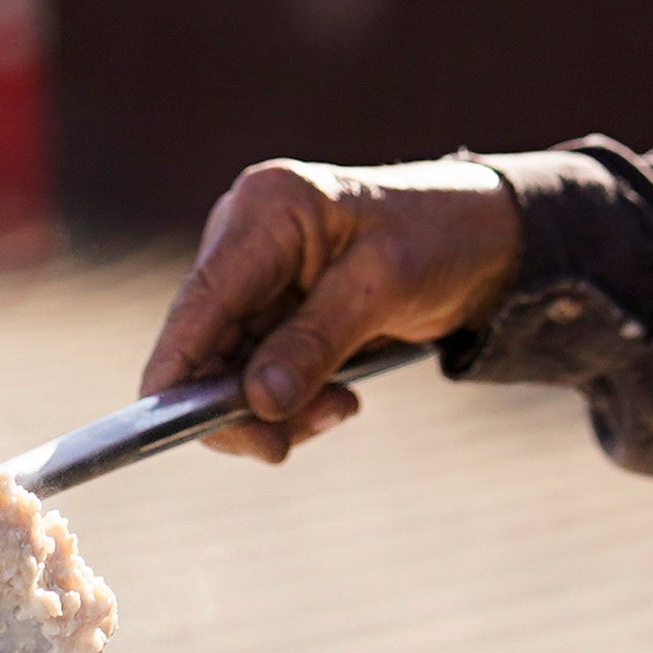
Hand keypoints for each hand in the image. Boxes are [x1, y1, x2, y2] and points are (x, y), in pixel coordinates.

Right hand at [138, 158, 524, 465]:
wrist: (486, 242)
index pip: (200, 299)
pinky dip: (291, 401)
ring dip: (274, 409)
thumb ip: (316, 343)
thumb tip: (259, 403)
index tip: (166, 425)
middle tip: (287, 443)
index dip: (176, 367)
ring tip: (341, 408)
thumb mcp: (383, 288)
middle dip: (240, 402)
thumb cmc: (439, 240)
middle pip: (204, 343)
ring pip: (230, 370)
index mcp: (265, 208)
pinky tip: (340, 399)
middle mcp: (246, 239)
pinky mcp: (274, 314)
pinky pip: (259, 375)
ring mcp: (257, 279)